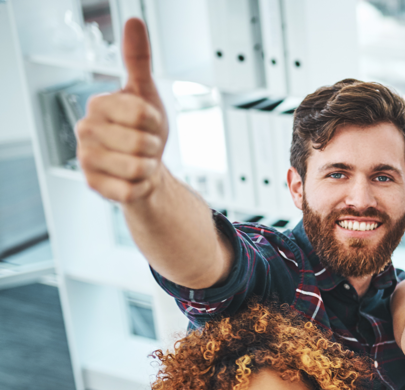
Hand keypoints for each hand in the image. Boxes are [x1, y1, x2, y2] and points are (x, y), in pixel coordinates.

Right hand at [75, 18, 168, 202]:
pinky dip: (142, 187)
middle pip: (140, 143)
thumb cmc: (144, 130)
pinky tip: (133, 179)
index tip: (150, 123)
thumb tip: (134, 21)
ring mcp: (86, 158)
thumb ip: (138, 59)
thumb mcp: (146, 93)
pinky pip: (130, 190)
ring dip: (149, 168)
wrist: (144, 167)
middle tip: (146, 145)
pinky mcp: (92, 185)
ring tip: (140, 162)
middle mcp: (85, 129)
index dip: (156, 121)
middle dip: (154, 147)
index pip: (141, 113)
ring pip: (136, 168)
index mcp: (98, 104)